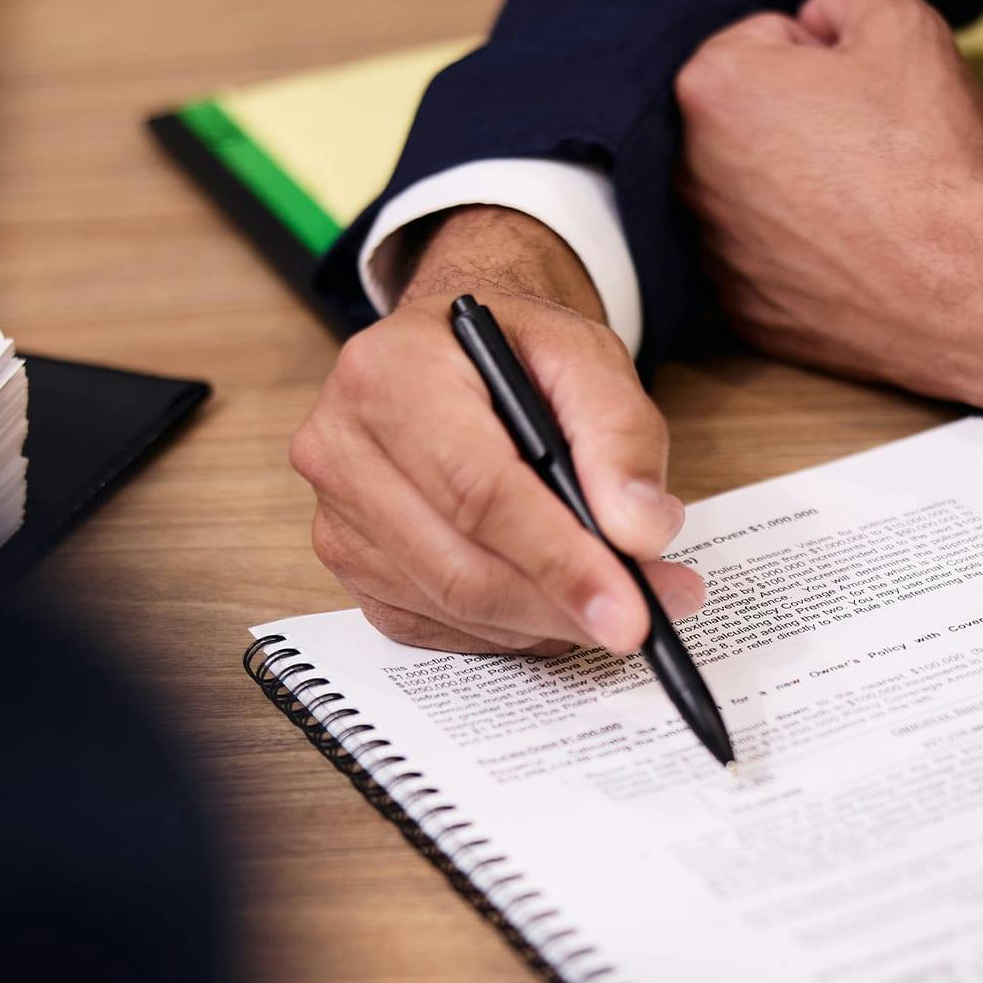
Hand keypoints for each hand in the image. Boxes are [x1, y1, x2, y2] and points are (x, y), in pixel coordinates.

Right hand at [291, 206, 704, 655]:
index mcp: (388, 374)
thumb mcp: (586, 356)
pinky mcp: (351, 569)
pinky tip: (553, 603)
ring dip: (545, 621)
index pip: (478, 492)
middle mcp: (341, 449)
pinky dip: (510, 630)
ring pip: (453, 607)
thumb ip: (622, 434)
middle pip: (461, 567)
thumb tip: (641, 531)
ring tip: (617, 600)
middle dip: (564, 605)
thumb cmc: (515, 353)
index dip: (559, 561)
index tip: (631, 610)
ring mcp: (336, 518)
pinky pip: (437, 627)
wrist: (456, 357)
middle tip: (646, 618)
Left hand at [675, 0, 982, 410]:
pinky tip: (851, 252)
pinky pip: (765, 260)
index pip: (763, 42)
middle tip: (867, 146)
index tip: (862, 95)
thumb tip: (821, 14)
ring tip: (864, 200)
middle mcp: (689, 175)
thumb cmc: (928, 160)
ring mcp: (711, 251)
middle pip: (749, 119)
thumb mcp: (903, 25)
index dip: (824, 59)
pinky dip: (800, 252)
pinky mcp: (740, 309)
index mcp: (713, 89)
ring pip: (754, 192)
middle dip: (798, 121)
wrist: (963, 289)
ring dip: (796, 187)